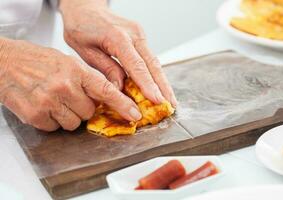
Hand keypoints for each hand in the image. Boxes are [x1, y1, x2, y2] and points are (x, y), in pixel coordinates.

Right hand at [0, 38, 141, 130]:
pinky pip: (55, 128)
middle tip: (69, 95)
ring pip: (74, 123)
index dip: (122, 104)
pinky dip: (52, 120)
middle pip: (89, 112)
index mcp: (75, 70)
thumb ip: (87, 80)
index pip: (106, 90)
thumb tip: (106, 97)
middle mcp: (64, 86)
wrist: (5, 62)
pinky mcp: (35, 115)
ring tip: (54, 100)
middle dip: (83, 107)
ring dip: (67, 115)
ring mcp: (49, 102)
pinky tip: (43, 106)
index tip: (134, 114)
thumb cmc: (37, 61)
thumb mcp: (67, 62)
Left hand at [59, 0, 176, 106]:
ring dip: (163, 82)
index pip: (137, 66)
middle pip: (153, 65)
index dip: (148, 85)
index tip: (157, 100)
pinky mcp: (140, 37)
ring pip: (155, 62)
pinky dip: (156, 75)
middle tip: (170, 105)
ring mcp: (139, 35)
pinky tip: (160, 87)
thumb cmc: (81, 27)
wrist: (85, 7)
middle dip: (163, 87)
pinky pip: (150, 59)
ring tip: (170, 100)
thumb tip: (120, 87)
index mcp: (118, 37)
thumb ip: (105, 68)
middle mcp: (134, 34)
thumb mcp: (85, 50)